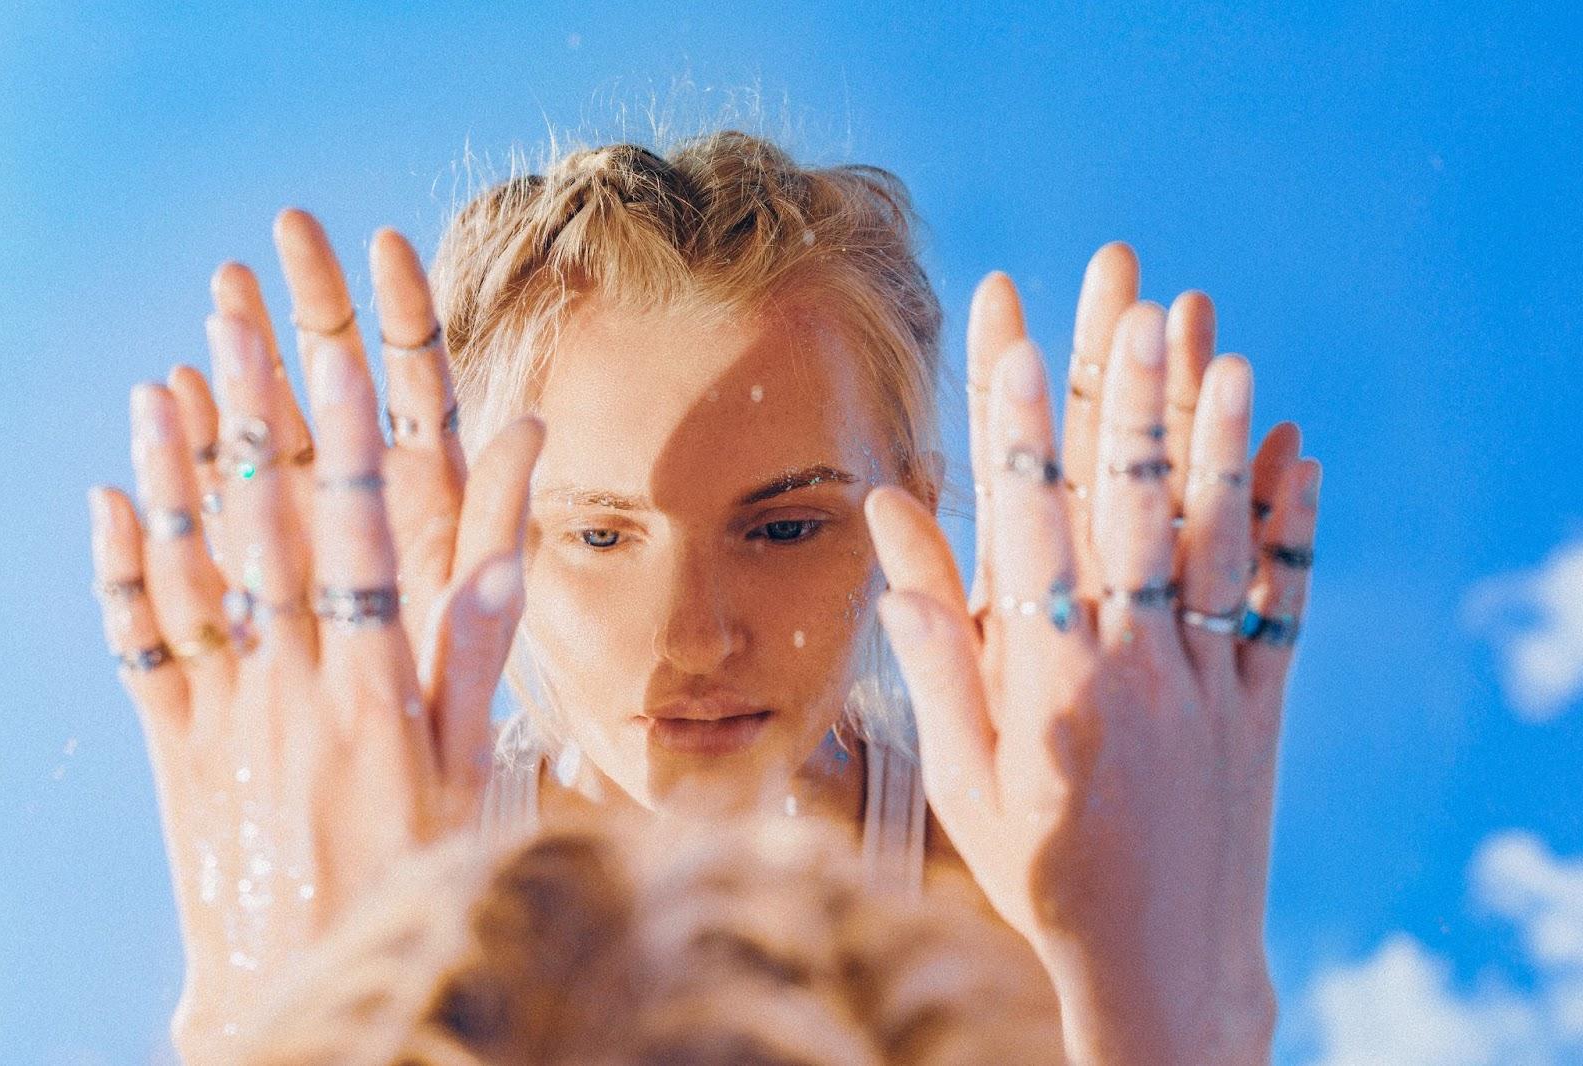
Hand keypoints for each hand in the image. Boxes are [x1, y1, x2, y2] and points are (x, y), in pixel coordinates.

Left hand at [88, 218, 544, 1059]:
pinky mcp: (180, 749)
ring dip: (175, 471)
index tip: (337, 348)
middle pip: (267, 525)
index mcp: (374, 684)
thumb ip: (478, 661)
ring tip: (164, 382)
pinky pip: (142, 648)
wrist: (312, 988)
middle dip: (252, 412)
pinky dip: (122, 571)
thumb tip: (506, 565)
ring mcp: (226, 713)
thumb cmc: (416, 881)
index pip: (357, 532)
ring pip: (194, 571)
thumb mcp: (471, 777)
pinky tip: (107, 502)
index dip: (344, 434)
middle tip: (238, 314)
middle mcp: (292, 682)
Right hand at [866, 249, 1319, 1063]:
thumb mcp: (962, 770)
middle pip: (1123, 502)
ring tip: (1212, 337)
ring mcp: (1205, 680)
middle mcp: (1130, 663)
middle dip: (1120, 387)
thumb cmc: (1038, 869)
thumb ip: (934, 643)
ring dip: (1208, 432)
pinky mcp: (1261, 704)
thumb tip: (890, 520)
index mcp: (1044, 678)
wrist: (1158, 966)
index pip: (1024, 519)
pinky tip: (1293, 449)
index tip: (1009, 326)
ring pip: (1206, 535)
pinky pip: (1283, 602)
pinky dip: (1290, 523)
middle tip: (1123, 286)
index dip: (1015, 418)